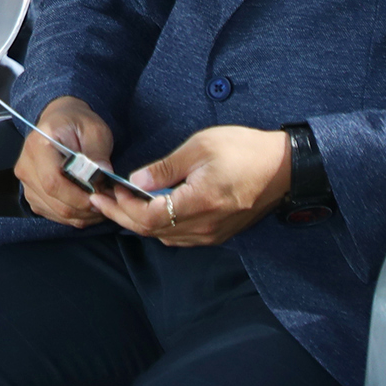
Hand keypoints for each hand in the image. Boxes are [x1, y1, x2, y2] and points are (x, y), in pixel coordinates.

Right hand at [14, 96, 113, 228]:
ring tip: (100, 201)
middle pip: (55, 202)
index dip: (79, 197)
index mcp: (38, 145)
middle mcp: (26, 166)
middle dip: (86, 208)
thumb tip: (103, 174)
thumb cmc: (76, 123)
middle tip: (108, 201)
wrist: (59, 121)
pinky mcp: (32, 194)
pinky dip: (74, 215)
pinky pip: (54, 215)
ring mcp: (26, 183)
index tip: (101, 196)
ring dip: (83, 214)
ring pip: (57, 212)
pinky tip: (87, 203)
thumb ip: (97, 152)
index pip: (53, 182)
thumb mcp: (94, 130)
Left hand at [93, 126, 292, 246]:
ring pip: (165, 237)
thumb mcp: (200, 147)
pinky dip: (158, 226)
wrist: (284, 167)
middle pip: (152, 231)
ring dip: (139, 222)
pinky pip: (180, 236)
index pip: (148, 218)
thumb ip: (165, 168)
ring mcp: (213, 233)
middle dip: (122, 216)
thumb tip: (135, 182)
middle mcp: (205, 226)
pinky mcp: (219, 233)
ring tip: (119, 203)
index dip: (122, 207)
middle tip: (100, 201)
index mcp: (199, 203)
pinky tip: (148, 209)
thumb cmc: (244, 150)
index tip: (105, 192)